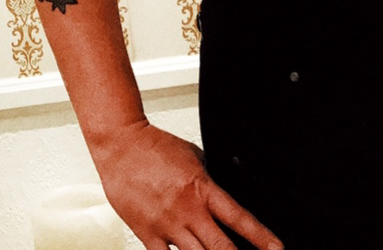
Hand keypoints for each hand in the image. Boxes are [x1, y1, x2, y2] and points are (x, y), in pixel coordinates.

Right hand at [90, 120, 282, 249]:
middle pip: (222, 248)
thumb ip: (209, 182)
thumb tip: (225, 198)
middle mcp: (187, 210)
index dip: (262, 238)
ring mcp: (167, 224)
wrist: (120, 144)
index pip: (240, 218)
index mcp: (202, 189)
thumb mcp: (194, 157)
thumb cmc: (153, 147)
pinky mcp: (146, 233)